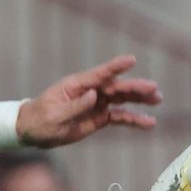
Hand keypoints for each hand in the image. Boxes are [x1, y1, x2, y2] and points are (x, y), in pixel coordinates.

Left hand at [15, 55, 160, 147]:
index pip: (99, 74)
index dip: (115, 67)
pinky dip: (134, 119)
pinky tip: (149, 123)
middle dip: (135, 87)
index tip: (131, 59)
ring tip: (158, 99)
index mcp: (76, 85)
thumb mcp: (54, 115)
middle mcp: (89, 92)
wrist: (32, 131)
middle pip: (116, 87)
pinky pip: (120, 117)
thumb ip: (74, 106)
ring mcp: (96, 104)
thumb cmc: (39, 120)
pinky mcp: (99, 117)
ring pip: (122, 99)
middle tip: (154, 89)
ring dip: (140, 99)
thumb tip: (94, 95)